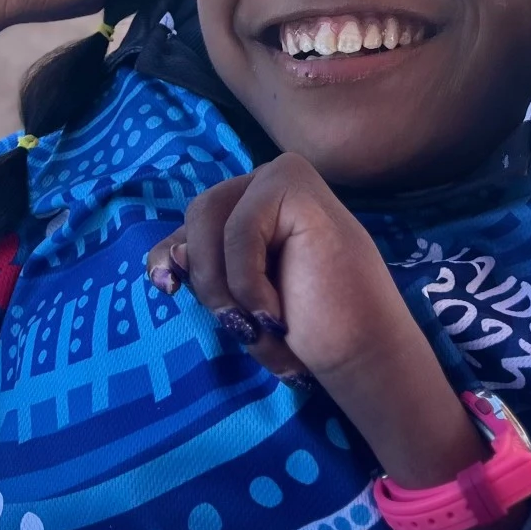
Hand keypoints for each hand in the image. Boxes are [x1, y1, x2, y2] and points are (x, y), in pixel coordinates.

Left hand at [146, 155, 420, 382]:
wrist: (363, 353)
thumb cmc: (302, 331)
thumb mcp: (233, 297)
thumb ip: (203, 267)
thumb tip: (174, 254)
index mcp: (252, 206)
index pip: (190, 224)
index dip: (169, 256)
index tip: (167, 289)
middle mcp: (266, 183)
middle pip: (197, 217)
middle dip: (207, 280)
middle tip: (240, 328)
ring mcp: (283, 176)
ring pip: (209, 219)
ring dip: (224, 285)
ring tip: (259, 326)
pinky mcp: (295, 183)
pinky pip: (238, 231)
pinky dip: (247, 282)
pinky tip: (274, 313)